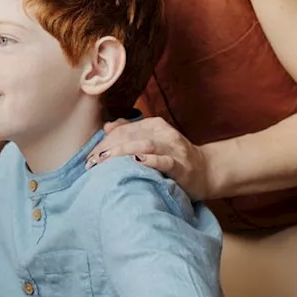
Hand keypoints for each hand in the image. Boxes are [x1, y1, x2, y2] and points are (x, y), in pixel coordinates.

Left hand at [86, 116, 213, 198]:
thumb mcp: (153, 141)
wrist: (207, 171)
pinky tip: (137, 161)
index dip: (104, 142)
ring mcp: (173, 149)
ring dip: (123, 152)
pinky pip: (165, 161)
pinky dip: (151, 160)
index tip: (89, 158)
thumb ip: (131, 132)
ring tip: (105, 160)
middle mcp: (164, 134)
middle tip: (92, 163)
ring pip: (145, 145)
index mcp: (154, 125)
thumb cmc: (174, 158)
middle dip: (108, 148)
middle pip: (130, 136)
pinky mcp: (181, 166)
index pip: (123, 129)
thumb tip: (107, 127)